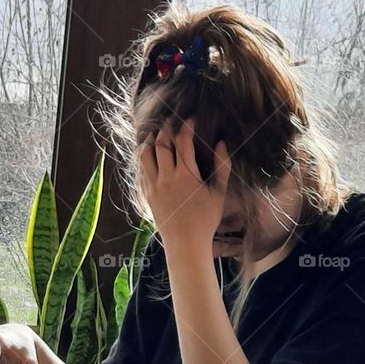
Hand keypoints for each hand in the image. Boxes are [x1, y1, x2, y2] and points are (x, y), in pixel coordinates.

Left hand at [139, 118, 230, 252]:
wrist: (185, 244)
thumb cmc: (205, 220)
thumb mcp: (219, 194)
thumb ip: (222, 167)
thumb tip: (222, 143)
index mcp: (186, 175)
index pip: (183, 141)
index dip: (186, 126)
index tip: (191, 119)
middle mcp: (166, 178)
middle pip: (161, 144)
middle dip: (166, 129)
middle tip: (171, 121)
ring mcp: (154, 186)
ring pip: (146, 155)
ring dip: (151, 141)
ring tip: (156, 134)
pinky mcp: (147, 195)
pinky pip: (141, 171)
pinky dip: (144, 159)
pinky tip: (149, 155)